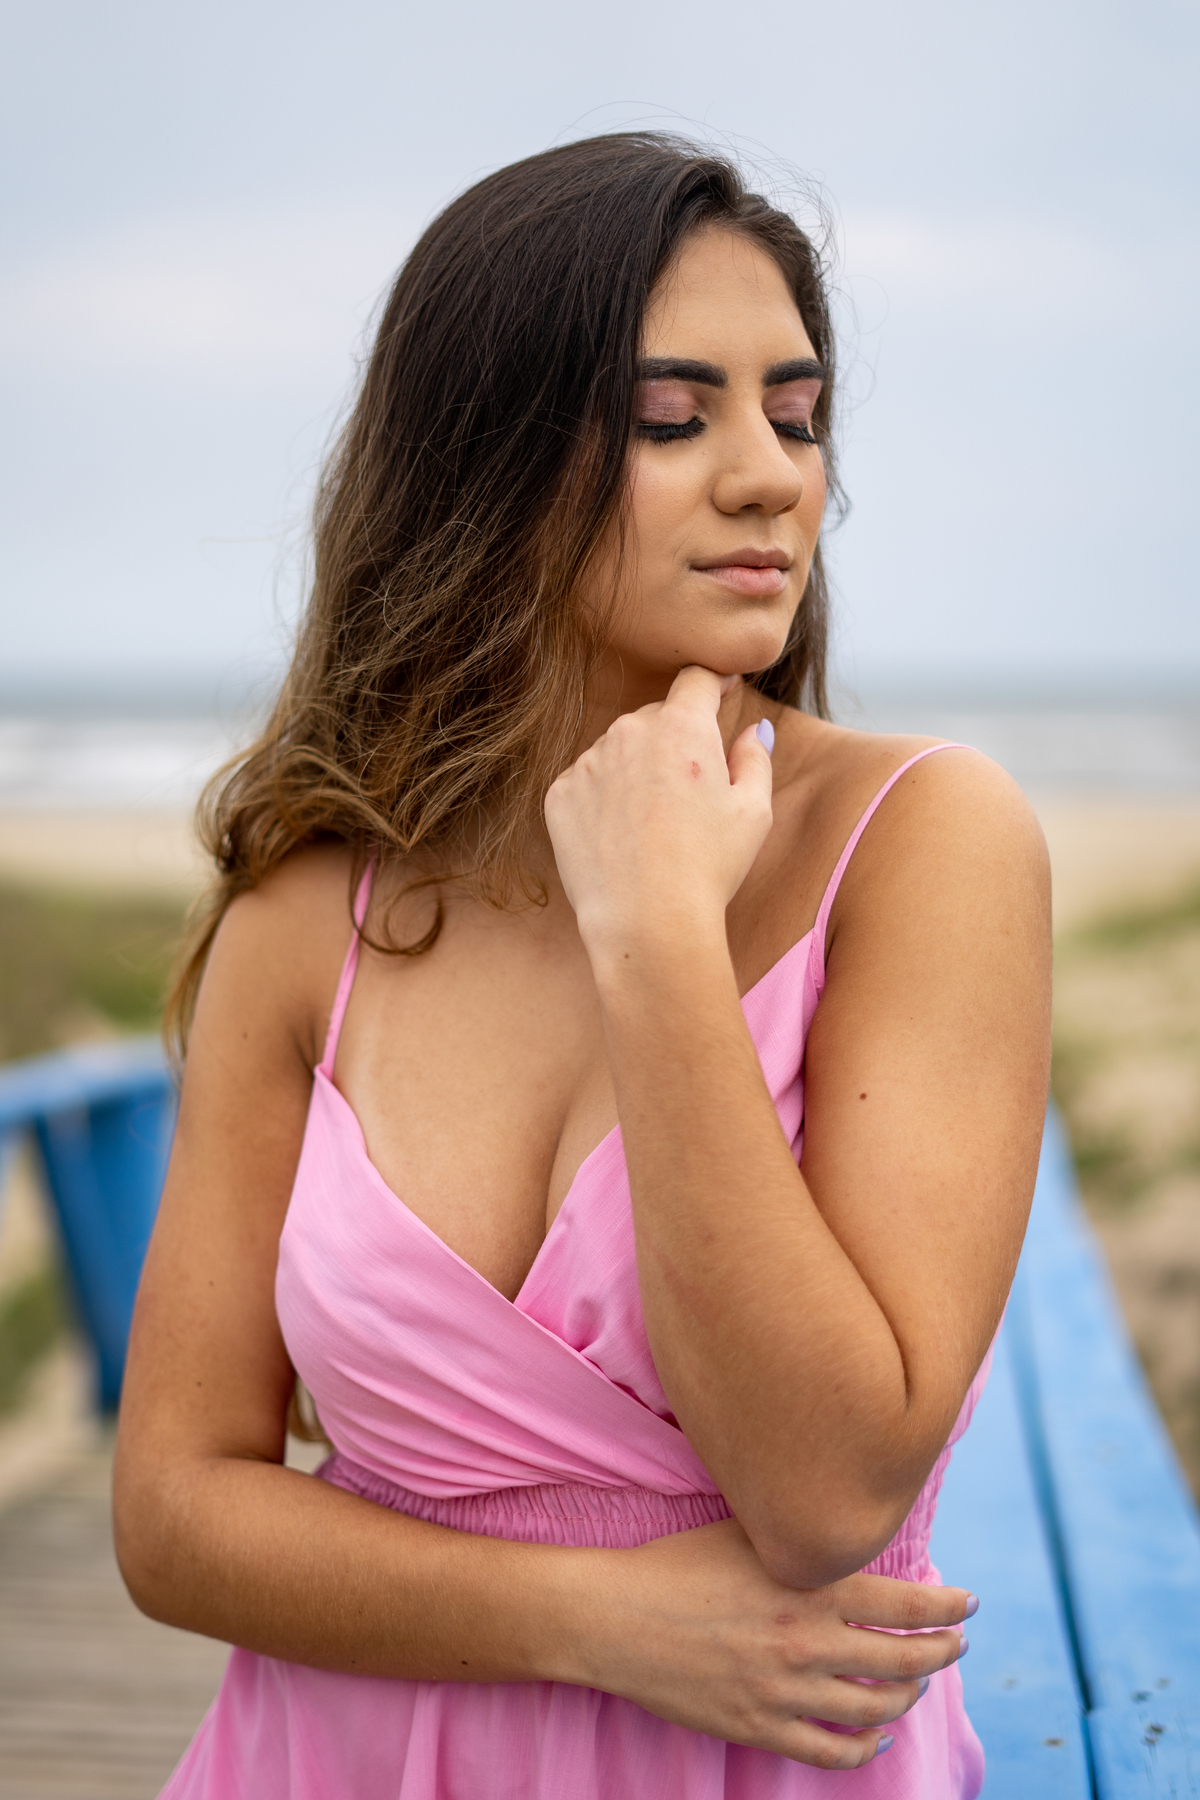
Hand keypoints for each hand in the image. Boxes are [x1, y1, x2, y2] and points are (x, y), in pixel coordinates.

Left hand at [545, 668, 772, 964]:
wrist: (647, 921)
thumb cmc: (709, 867)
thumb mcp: (754, 811)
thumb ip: (755, 757)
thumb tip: (752, 730)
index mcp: (682, 727)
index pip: (695, 680)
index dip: (711, 682)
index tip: (719, 691)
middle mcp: (629, 732)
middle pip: (656, 717)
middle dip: (675, 740)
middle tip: (690, 792)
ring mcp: (588, 762)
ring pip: (618, 749)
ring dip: (635, 769)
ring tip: (653, 825)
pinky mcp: (559, 794)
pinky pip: (586, 782)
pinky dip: (603, 800)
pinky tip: (621, 838)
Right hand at [578, 1518, 968, 1769]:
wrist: (617, 1618)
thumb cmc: (678, 1564)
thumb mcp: (746, 1532)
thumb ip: (800, 1537)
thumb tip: (843, 1528)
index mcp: (810, 1588)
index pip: (908, 1603)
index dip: (949, 1607)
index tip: (968, 1605)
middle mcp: (808, 1643)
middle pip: (905, 1659)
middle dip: (942, 1652)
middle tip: (956, 1644)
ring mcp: (786, 1693)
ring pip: (876, 1708)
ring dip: (908, 1696)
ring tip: (916, 1683)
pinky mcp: (760, 1728)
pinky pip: (833, 1753)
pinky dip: (865, 1748)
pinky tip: (874, 1736)